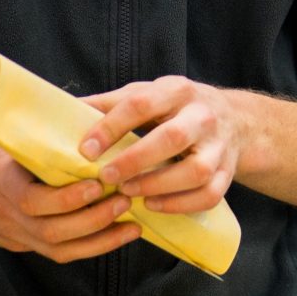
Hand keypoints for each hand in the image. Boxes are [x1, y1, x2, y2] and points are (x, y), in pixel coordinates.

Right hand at [0, 124, 143, 262]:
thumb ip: (26, 119)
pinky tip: (117, 234)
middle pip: (52, 230)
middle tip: (125, 198)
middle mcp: (5, 212)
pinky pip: (56, 251)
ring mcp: (11, 232)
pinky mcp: (18, 241)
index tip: (97, 181)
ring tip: (132, 220)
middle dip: (93, 218)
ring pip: (59, 247)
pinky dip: (90, 247)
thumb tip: (76, 100)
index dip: (66, 196)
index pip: (30, 199)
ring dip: (99, 238)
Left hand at [78, 74, 252, 215]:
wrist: (235, 120)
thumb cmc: (176, 109)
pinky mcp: (228, 172)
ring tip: (128, 192)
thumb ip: (109, 104)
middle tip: (105, 176)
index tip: (85, 150)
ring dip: (158, 185)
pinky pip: (209, 195)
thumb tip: (62, 112)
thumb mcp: (147, 95)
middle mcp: (203, 115)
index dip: (111, 127)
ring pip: (196, 171)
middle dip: (135, 160)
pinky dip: (179, 204)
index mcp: (178, 90)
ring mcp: (220, 146)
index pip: (142, 104)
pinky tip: (152, 205)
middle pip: (173, 138)